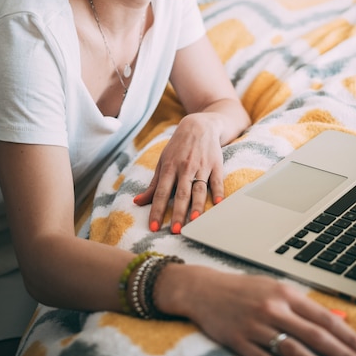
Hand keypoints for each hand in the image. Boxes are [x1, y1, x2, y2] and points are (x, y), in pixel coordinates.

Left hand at [133, 113, 224, 231]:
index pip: (162, 192)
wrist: (200, 125)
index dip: (158, 210)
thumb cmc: (178, 147)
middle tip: (176, 231)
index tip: (154, 226)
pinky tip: (218, 204)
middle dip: (178, 213)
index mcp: (170, 167)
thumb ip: (154, 184)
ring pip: (199, 189)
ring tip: (194, 221)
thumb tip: (137, 202)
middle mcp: (185, 168)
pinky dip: (218, 192)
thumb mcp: (163, 161)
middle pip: (182, 194)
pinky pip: (217, 181)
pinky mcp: (216, 165)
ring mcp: (202, 166)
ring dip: (197, 206)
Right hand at [162, 266, 355, 355]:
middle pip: (316, 337)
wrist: (204, 290)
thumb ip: (306, 306)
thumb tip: (338, 318)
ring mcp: (257, 327)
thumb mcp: (275, 289)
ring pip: (297, 353)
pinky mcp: (241, 342)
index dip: (349, 337)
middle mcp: (274, 309)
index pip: (324, 318)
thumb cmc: (242, 289)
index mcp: (285, 293)